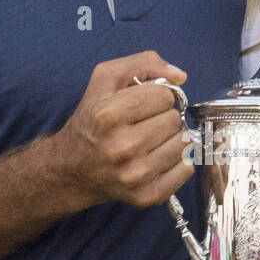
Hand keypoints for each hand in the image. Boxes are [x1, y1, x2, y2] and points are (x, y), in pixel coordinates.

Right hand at [52, 52, 192, 208]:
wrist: (72, 169)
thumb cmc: (92, 120)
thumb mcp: (105, 80)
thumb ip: (143, 63)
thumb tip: (180, 75)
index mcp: (109, 115)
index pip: (164, 96)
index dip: (156, 96)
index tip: (141, 105)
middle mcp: (122, 147)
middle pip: (175, 120)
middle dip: (163, 118)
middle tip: (144, 125)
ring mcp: (135, 175)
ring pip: (184, 144)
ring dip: (171, 140)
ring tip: (150, 143)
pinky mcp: (147, 196)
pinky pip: (186, 169)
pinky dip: (177, 163)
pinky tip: (156, 159)